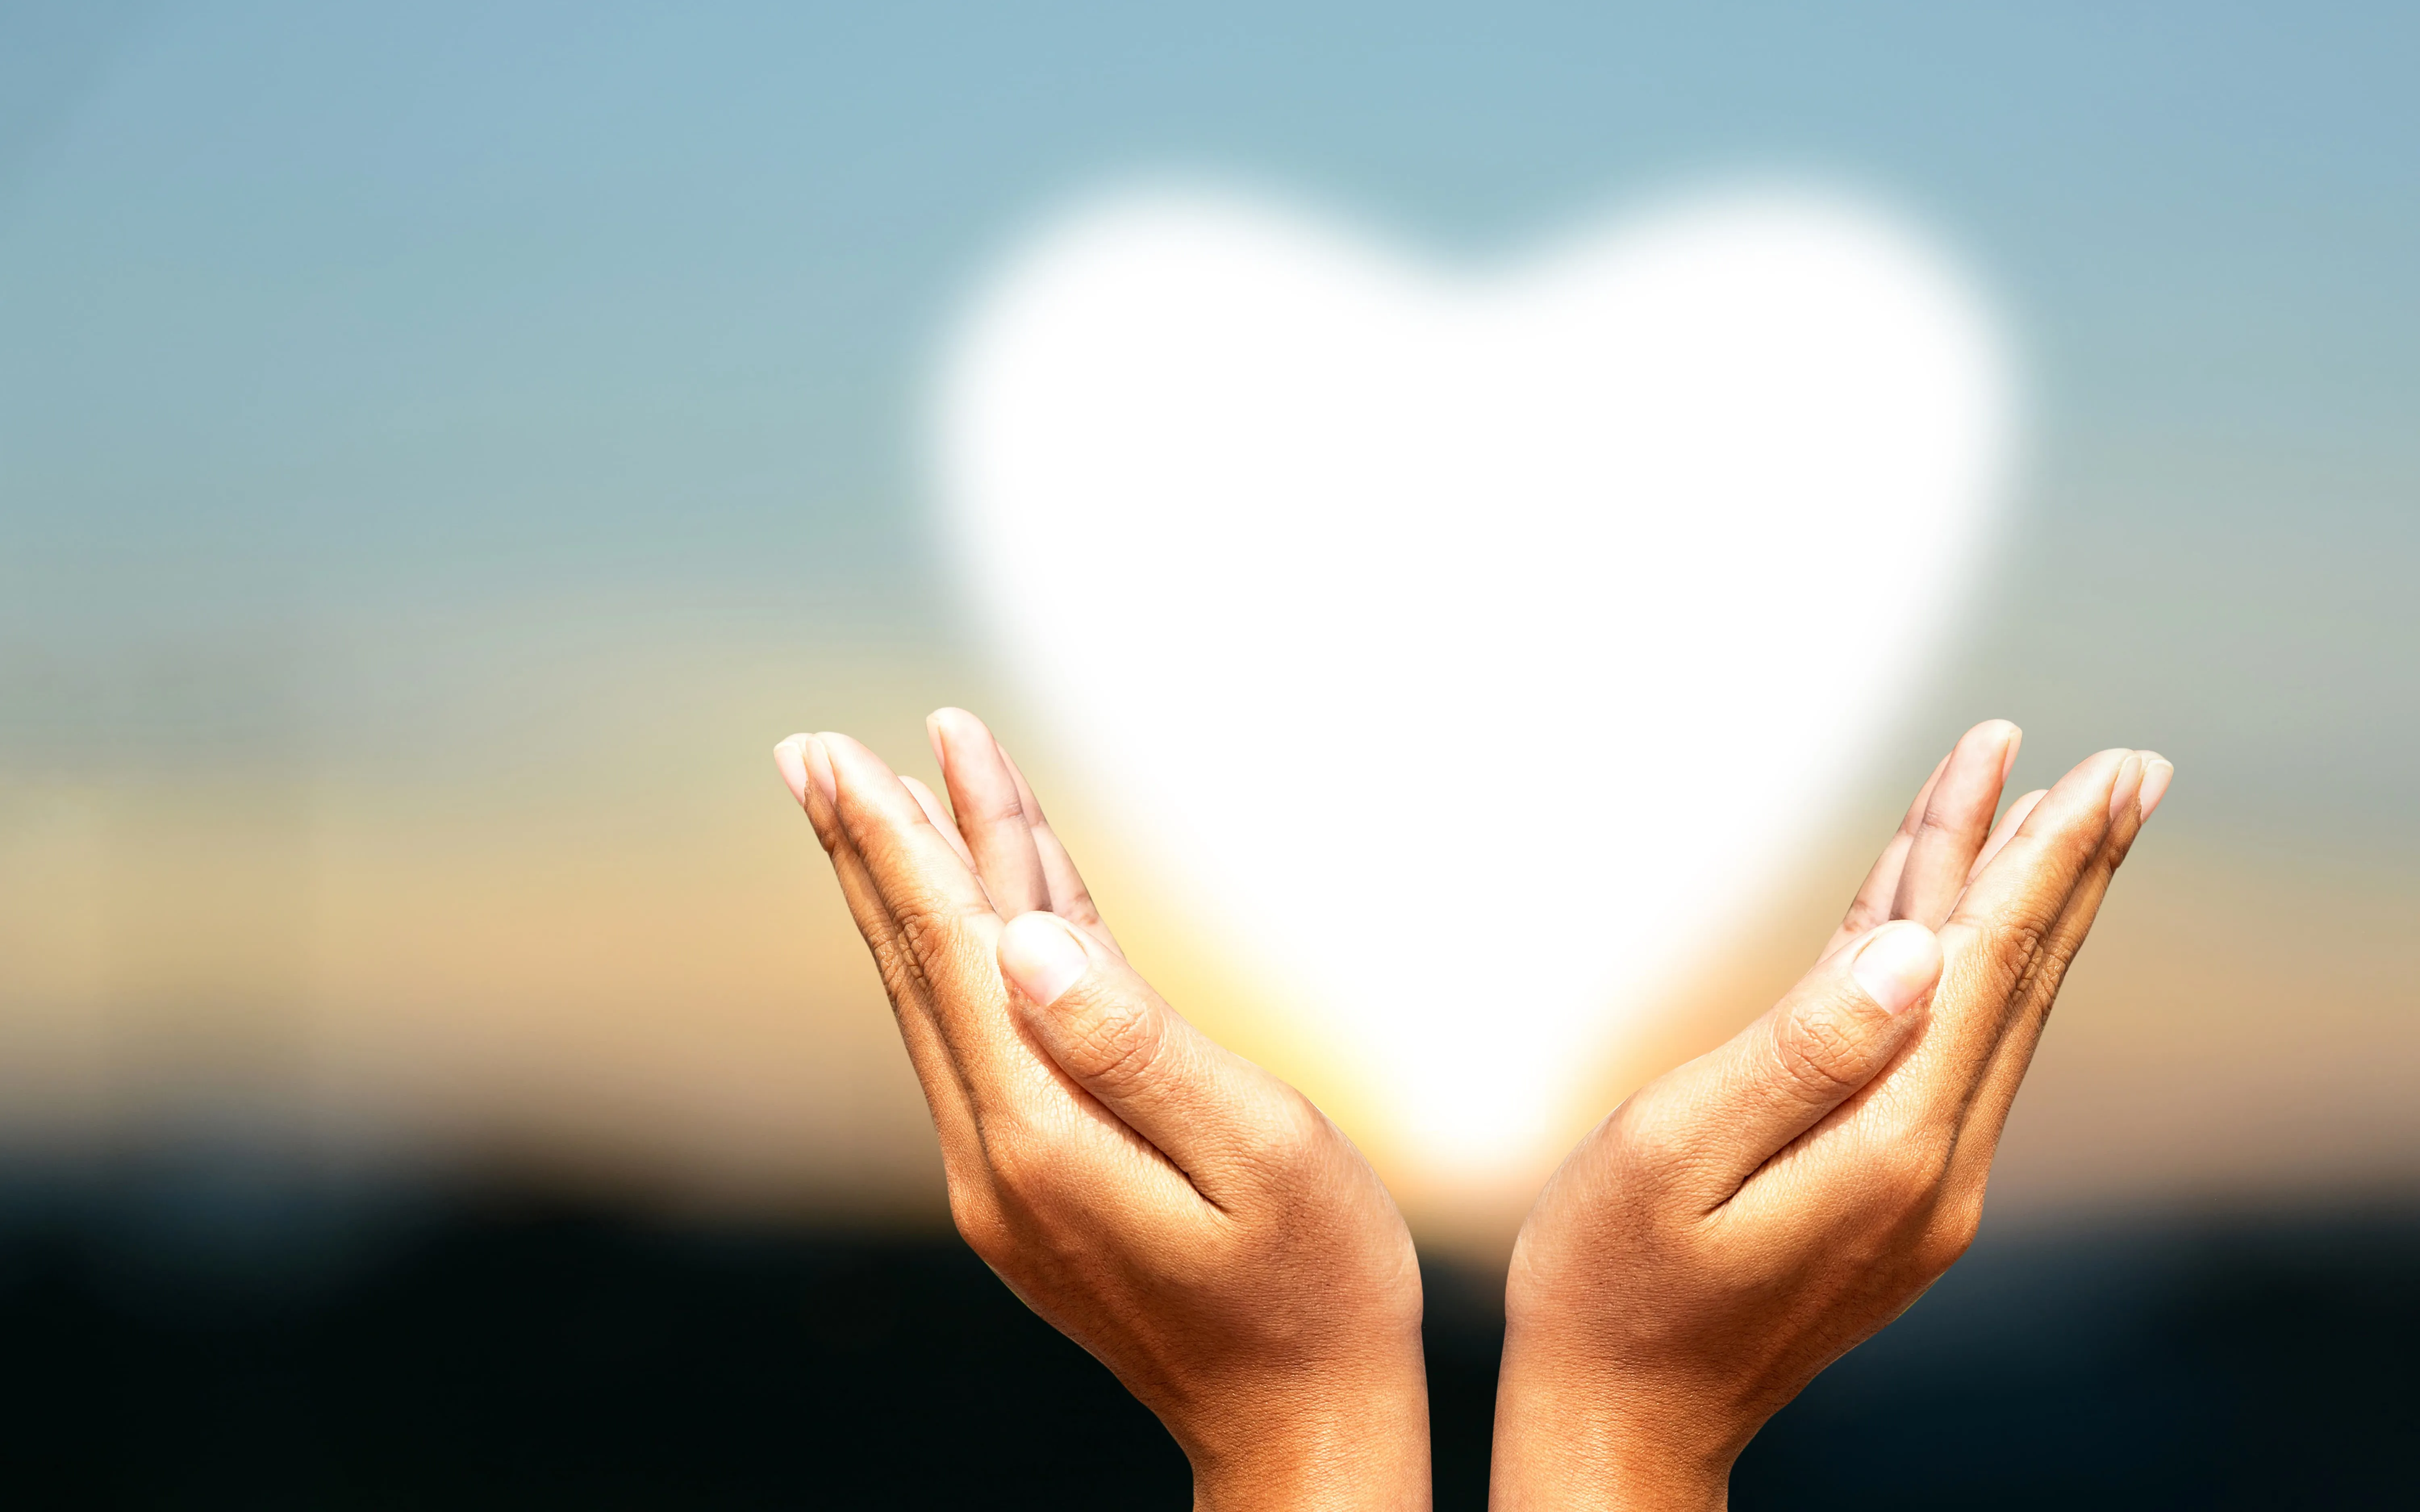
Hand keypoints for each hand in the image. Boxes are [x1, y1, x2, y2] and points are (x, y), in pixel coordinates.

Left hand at [775, 710, 1428, 1510]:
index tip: (849, 754)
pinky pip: (996, 1040)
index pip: (952, 955)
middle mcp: (999, 1157)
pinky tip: (990, 907)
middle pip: (922, 967)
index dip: (905, 844)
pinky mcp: (1041, 1187)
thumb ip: (1136, 1043)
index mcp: (1044, 1138)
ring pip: (950, 998)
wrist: (1305, 1432)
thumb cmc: (1316, 1289)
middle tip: (809, 753)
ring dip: (918, 893)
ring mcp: (1011, 1178)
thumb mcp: (1258, 1151)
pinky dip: (981, 957)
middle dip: (872, 850)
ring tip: (881, 798)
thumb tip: (1023, 943)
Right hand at [1491, 722, 2172, 1510]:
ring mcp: (1918, 1190)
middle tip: (2131, 769)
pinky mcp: (1886, 1198)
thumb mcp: (1673, 1151)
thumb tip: (1915, 950)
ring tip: (2057, 815)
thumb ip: (1799, 1049)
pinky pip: (1937, 1053)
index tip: (2090, 769)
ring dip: (2018, 908)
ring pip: (1986, 1014)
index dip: (2032, 858)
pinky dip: (1952, 971)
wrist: (1619, 1424)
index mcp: (1884, 1147)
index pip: (1986, 968)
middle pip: (2014, 983)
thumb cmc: (1612, 1281)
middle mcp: (1931, 1169)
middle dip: (2064, 865)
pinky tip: (1941, 921)